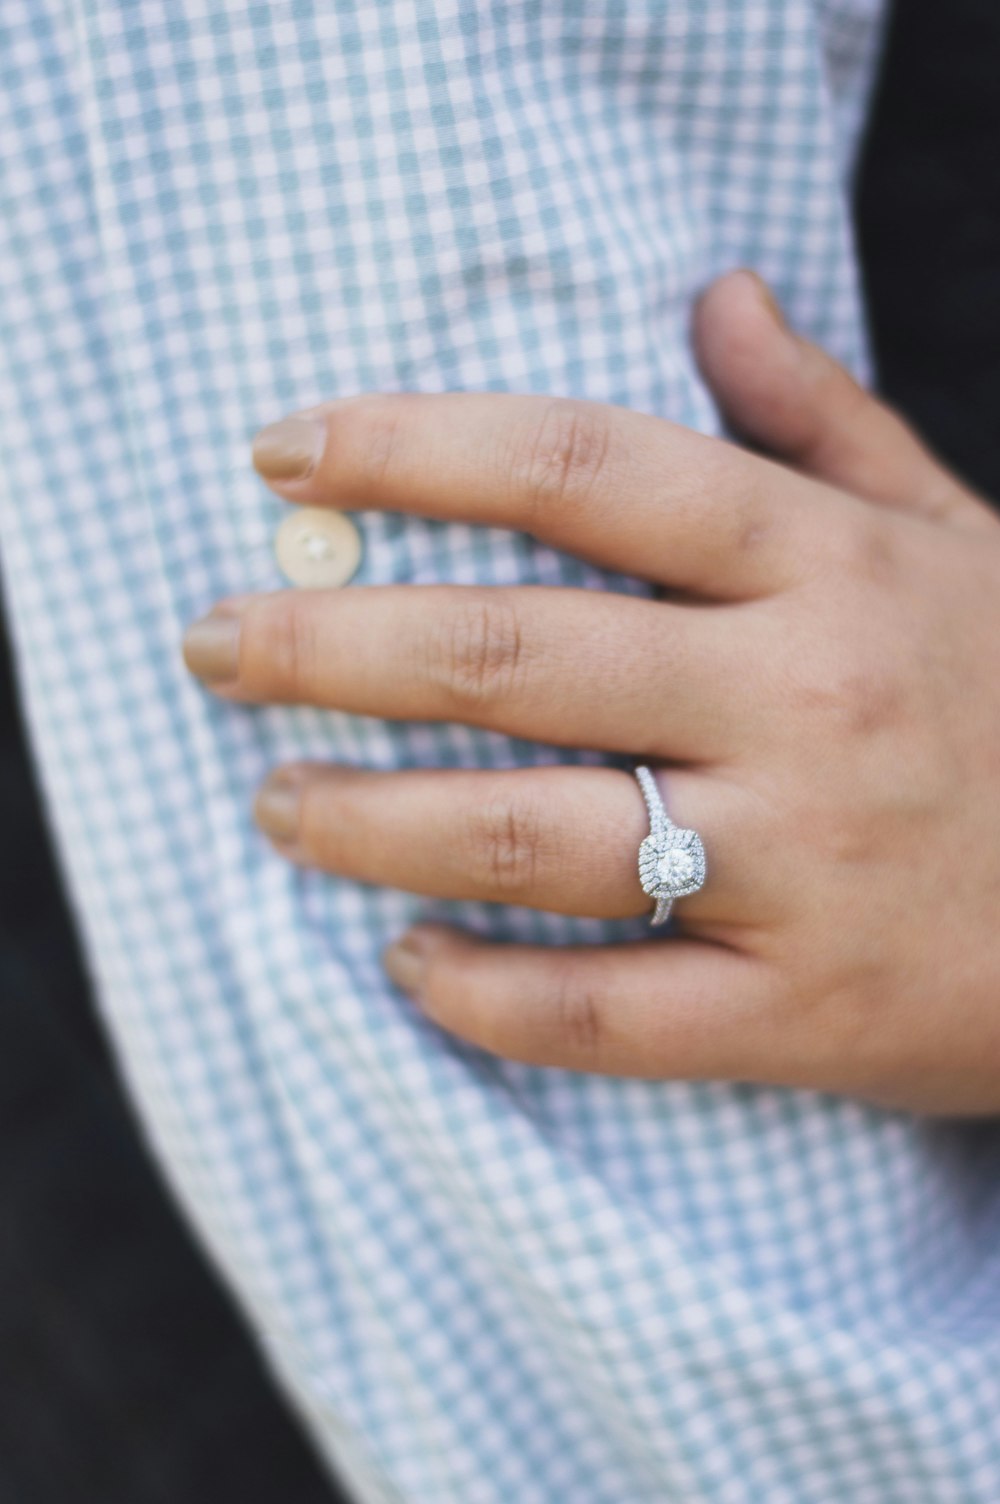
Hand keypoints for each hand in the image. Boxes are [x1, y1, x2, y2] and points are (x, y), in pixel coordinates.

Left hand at [182, 271, 999, 1113]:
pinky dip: (484, 999)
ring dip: (365, 821)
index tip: (283, 457)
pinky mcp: (800, 1010)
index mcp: (828, 566)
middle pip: (507, 651)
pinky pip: (607, 1014)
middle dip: (323, 644)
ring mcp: (802, 863)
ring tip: (273, 801)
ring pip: (529, 837)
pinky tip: (408, 964)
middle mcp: (805, 701)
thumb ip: (822, 421)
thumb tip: (716, 295)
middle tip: (212, 645)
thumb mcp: (949, 535)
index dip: (409, 447)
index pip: (580, 470)